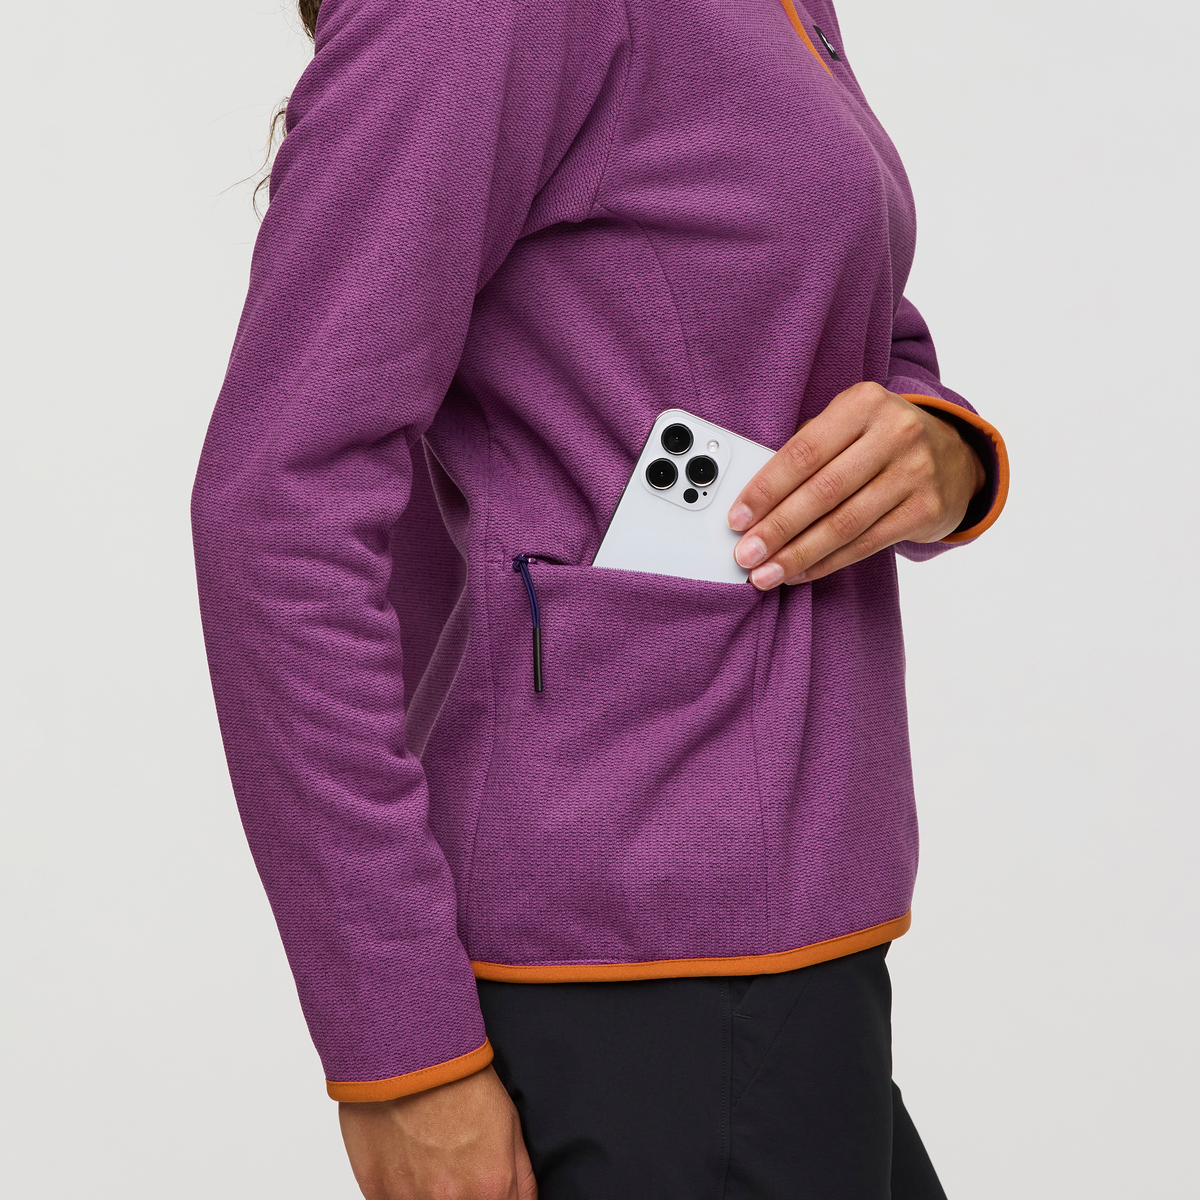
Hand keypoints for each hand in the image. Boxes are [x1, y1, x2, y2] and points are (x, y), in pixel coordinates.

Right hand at [339, 1065, 536, 1199]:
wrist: (411, 1051)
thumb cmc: (460, 1080)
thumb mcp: (510, 1124)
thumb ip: (520, 1181)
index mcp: (491, 1188)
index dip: (491, 1197)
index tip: (483, 1187)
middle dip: (461, 1195)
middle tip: (453, 1166)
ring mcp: (409, 1199)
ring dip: (428, 1192)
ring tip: (428, 1159)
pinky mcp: (376, 1191)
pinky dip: (400, 1190)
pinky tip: (405, 1158)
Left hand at [727, 383, 985, 588]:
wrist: (955, 454)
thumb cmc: (881, 440)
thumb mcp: (848, 424)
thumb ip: (807, 451)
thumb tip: (754, 503)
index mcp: (863, 403)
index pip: (803, 453)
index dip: (765, 490)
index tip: (737, 518)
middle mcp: (895, 433)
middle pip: (822, 491)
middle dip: (777, 528)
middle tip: (746, 554)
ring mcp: (915, 472)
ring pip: (844, 523)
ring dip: (798, 553)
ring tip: (766, 573)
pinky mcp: (926, 508)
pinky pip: (866, 543)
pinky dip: (827, 562)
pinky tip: (800, 572)